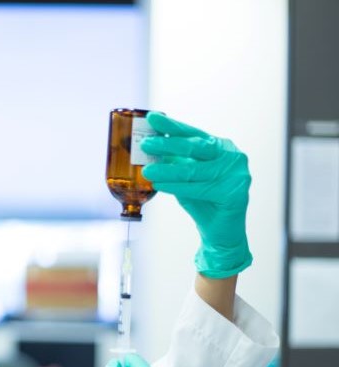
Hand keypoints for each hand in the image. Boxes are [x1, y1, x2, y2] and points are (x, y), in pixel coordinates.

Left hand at [140, 112, 252, 278]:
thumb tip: (148, 147)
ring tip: (148, 170)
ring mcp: (236, 173)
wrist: (219, 231)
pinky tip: (160, 184)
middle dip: (167, 144)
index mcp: (219, 147)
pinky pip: (199, 188)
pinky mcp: (235, 192)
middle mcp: (231, 156)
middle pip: (194, 147)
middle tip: (146, 143)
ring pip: (194, 170)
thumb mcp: (185, 176)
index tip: (151, 118)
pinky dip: (177, 187)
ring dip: (167, 169)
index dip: (171, 126)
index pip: (192, 133)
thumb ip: (174, 161)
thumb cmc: (202, 201)